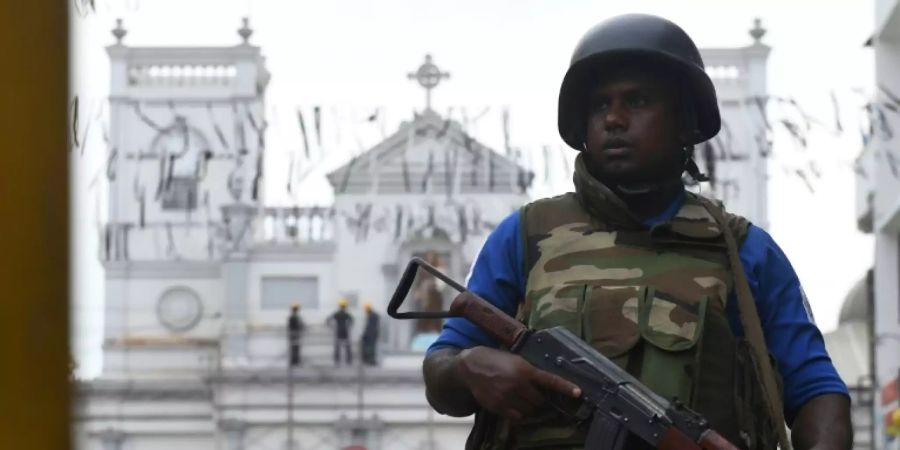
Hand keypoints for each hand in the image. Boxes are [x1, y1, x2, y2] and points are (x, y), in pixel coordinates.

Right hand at [457, 346, 580, 420]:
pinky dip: (519, 413)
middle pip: (540, 401)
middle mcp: (518, 384)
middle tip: (531, 393)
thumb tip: (545, 384)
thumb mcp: (515, 360)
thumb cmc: (496, 360)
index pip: (549, 380)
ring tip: (520, 397)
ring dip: (530, 406)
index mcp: (524, 369)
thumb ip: (529, 371)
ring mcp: (508, 397)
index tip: (578, 393)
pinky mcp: (498, 406)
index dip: (565, 387)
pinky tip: (513, 404)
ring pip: (530, 410)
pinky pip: (517, 416)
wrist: (470, 366)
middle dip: (539, 399)